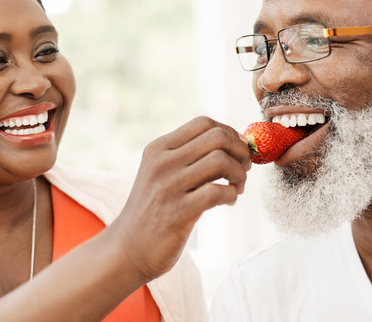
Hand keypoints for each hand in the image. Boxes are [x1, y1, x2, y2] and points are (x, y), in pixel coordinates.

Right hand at [110, 116, 250, 280]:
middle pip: (217, 138)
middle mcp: (162, 163)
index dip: (229, 132)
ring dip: (239, 174)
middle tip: (244, 168)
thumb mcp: (161, 174)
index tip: (237, 150)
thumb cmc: (153, 211)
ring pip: (221, 161)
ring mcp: (169, 187)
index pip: (203, 123)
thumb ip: (188, 156)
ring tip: (236, 187)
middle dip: (240, 151)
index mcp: (158, 148)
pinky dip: (231, 195)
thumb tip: (234, 141)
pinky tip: (227, 202)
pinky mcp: (178, 212)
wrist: (127, 249)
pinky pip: (217, 191)